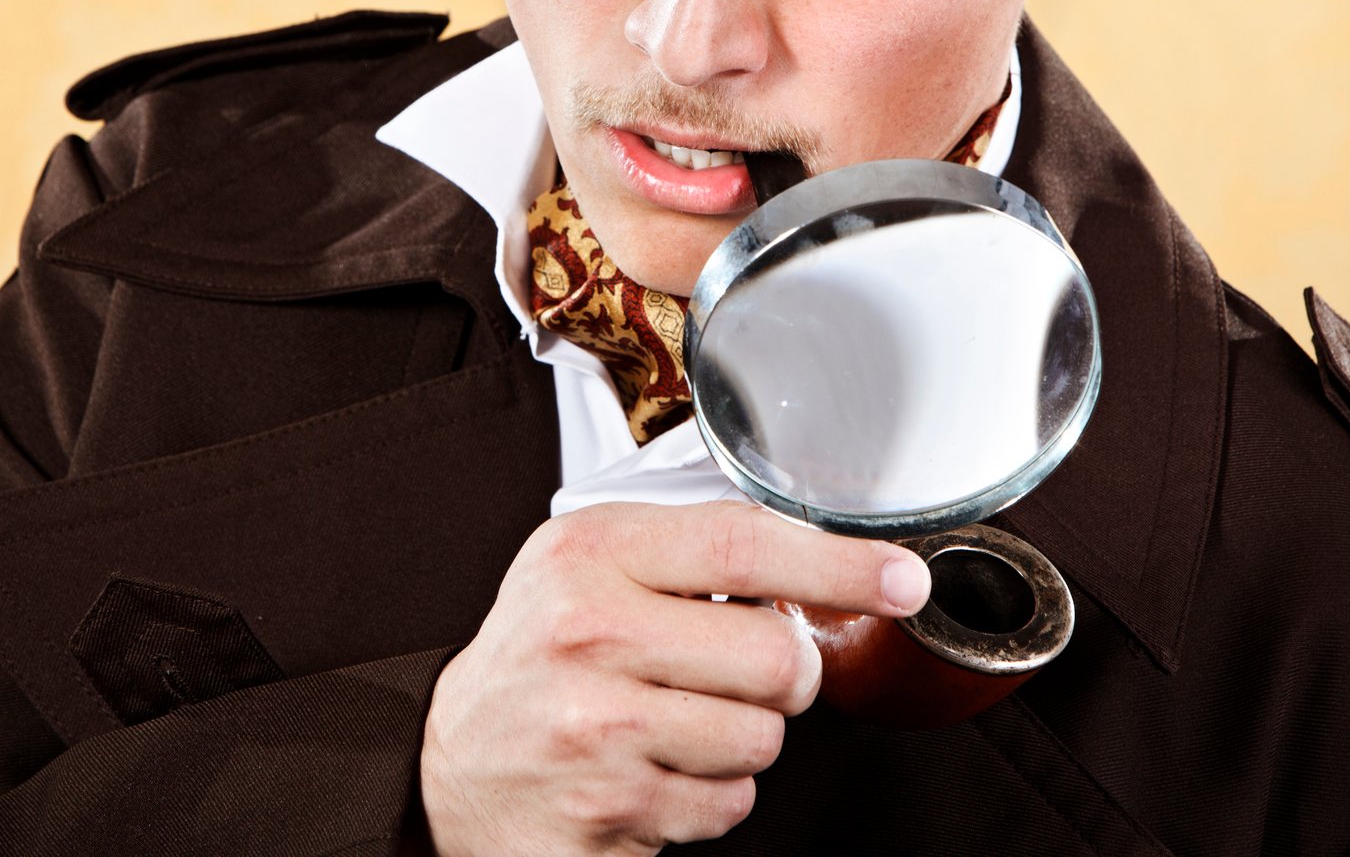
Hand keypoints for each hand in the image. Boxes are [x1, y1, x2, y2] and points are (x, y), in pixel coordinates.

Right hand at [418, 500, 932, 854]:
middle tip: (740, 672)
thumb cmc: (538, 659)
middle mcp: (588, 631)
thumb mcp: (587, 569)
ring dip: (741, 740)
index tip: (899, 578)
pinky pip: (729, 803)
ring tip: (677, 725)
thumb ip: (686, 552)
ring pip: (762, 736)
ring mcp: (597, 724)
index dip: (839, 563)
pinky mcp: (611, 806)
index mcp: (589, 553)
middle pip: (773, 653)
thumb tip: (822, 558)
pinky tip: (655, 771)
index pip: (743, 544)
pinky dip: (709, 796)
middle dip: (784, 674)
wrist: (450, 766)